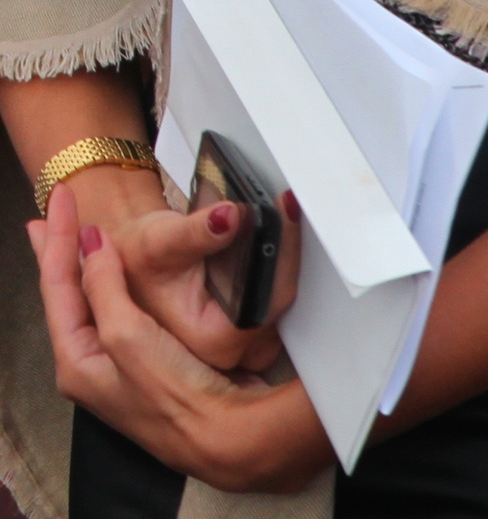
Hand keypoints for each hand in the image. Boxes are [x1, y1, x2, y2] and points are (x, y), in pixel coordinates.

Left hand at [29, 185, 333, 492]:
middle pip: (67, 291)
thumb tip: (91, 245)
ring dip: (85, 260)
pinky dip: (114, 274)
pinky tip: (117, 265)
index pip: (57, 285)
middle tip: (52, 214)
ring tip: (73, 233)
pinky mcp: (145, 354)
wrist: (219, 432)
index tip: (62, 200)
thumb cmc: (173, 395)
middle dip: (60, 250)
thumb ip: (104, 286)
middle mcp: (92, 362)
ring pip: (93, 295)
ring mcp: (118, 359)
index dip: (58, 238)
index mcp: (77, 360)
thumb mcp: (127, 335)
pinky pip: (119, 303)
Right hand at [113, 186, 300, 372]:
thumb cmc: (138, 263)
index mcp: (212, 341)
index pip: (268, 301)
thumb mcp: (158, 242)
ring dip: (283, 259)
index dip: (283, 255)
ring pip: (284, 300)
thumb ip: (196, 232)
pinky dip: (275, 267)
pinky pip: (277, 297)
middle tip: (283, 206)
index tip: (286, 210)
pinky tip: (265, 240)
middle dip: (286, 252)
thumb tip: (229, 216)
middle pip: (283, 300)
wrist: (129, 270)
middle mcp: (232, 351)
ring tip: (274, 218)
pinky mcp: (251, 330)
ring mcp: (245, 344)